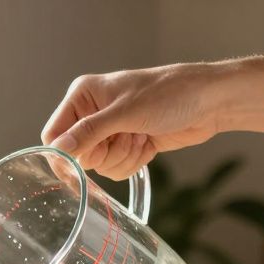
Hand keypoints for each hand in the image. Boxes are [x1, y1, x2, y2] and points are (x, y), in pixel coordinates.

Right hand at [41, 63, 225, 178]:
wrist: (208, 102)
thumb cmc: (169, 94)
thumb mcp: (125, 112)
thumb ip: (88, 131)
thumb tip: (58, 149)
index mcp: (83, 96)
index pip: (54, 133)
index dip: (65, 152)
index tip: (81, 162)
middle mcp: (92, 113)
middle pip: (78, 155)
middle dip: (105, 153)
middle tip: (125, 136)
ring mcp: (110, 131)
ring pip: (99, 165)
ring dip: (123, 157)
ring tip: (141, 135)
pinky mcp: (126, 145)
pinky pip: (116, 169)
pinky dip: (133, 161)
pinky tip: (148, 143)